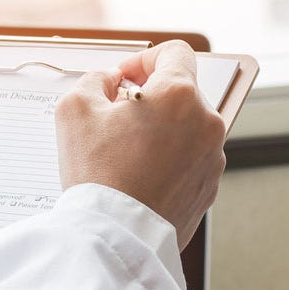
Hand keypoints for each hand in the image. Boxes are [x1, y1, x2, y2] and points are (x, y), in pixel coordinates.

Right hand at [55, 40, 226, 250]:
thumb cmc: (97, 174)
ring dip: (160, 130)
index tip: (123, 78)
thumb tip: (110, 81)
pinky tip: (139, 176)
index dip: (144, 58)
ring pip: (186, 127)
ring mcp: (213, 158)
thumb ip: (94, 80)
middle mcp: (207, 122)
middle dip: (149, 98)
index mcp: (180, 95)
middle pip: (180, 92)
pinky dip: (168, 160)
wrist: (116, 237)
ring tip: (125, 152)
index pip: (175, 52)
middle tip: (115, 117)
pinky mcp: (210, 187)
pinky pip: (190, 160)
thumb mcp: (75, 109)